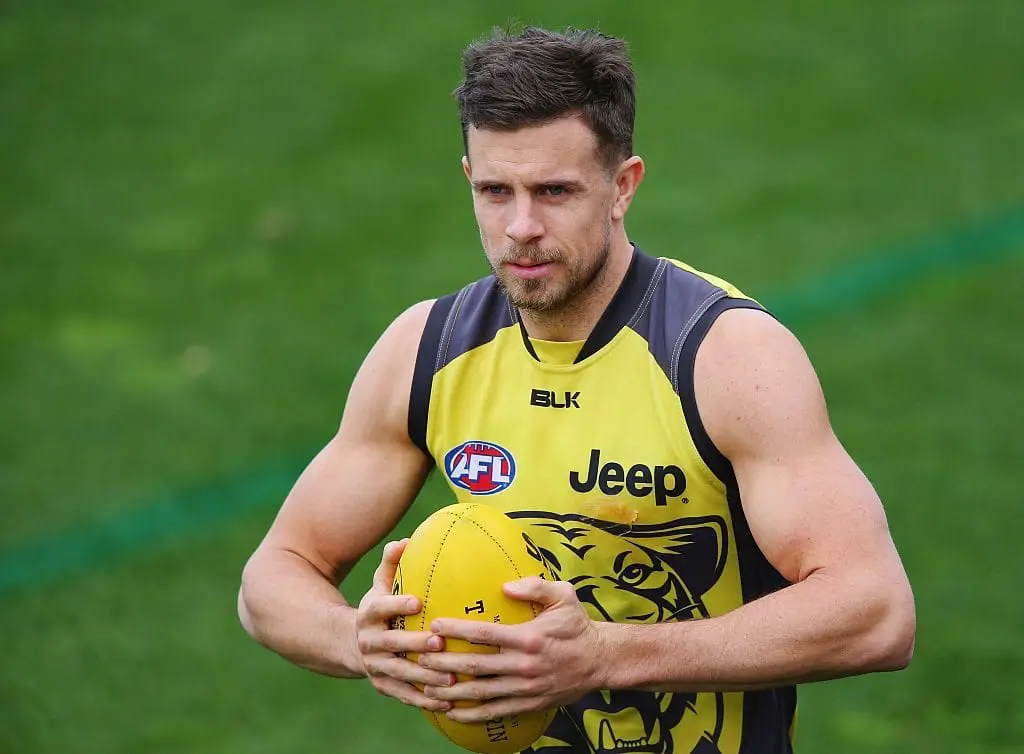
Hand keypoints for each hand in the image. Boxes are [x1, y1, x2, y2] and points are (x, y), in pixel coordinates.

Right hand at [356, 539, 454, 710]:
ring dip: (424, 677)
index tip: (418, 602)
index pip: (381, 607)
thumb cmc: (378, 608)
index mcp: (369, 614)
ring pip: (399, 674)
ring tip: (449, 678)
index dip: (397, 604)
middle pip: (391, 644)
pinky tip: (447, 702)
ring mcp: (375, 666)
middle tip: (439, 643)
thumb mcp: (379, 585)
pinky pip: (404, 695)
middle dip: (414, 645)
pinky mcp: (383, 686)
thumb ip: (391, 564)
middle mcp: (369, 641)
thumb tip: (406, 540)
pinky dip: (424, 700)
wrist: (351, 644)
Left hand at [418, 577, 604, 722]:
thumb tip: (505, 586)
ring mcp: (525, 688)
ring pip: (480, 692)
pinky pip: (495, 712)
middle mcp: (524, 665)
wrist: (601, 661)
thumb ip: (536, 586)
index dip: (457, 629)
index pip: (485, 633)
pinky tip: (451, 713)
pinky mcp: (528, 704)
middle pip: (475, 665)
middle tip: (420, 656)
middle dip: (444, 662)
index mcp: (529, 637)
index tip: (435, 623)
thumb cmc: (577, 625)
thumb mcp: (564, 596)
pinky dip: (471, 715)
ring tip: (426, 686)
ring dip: (451, 691)